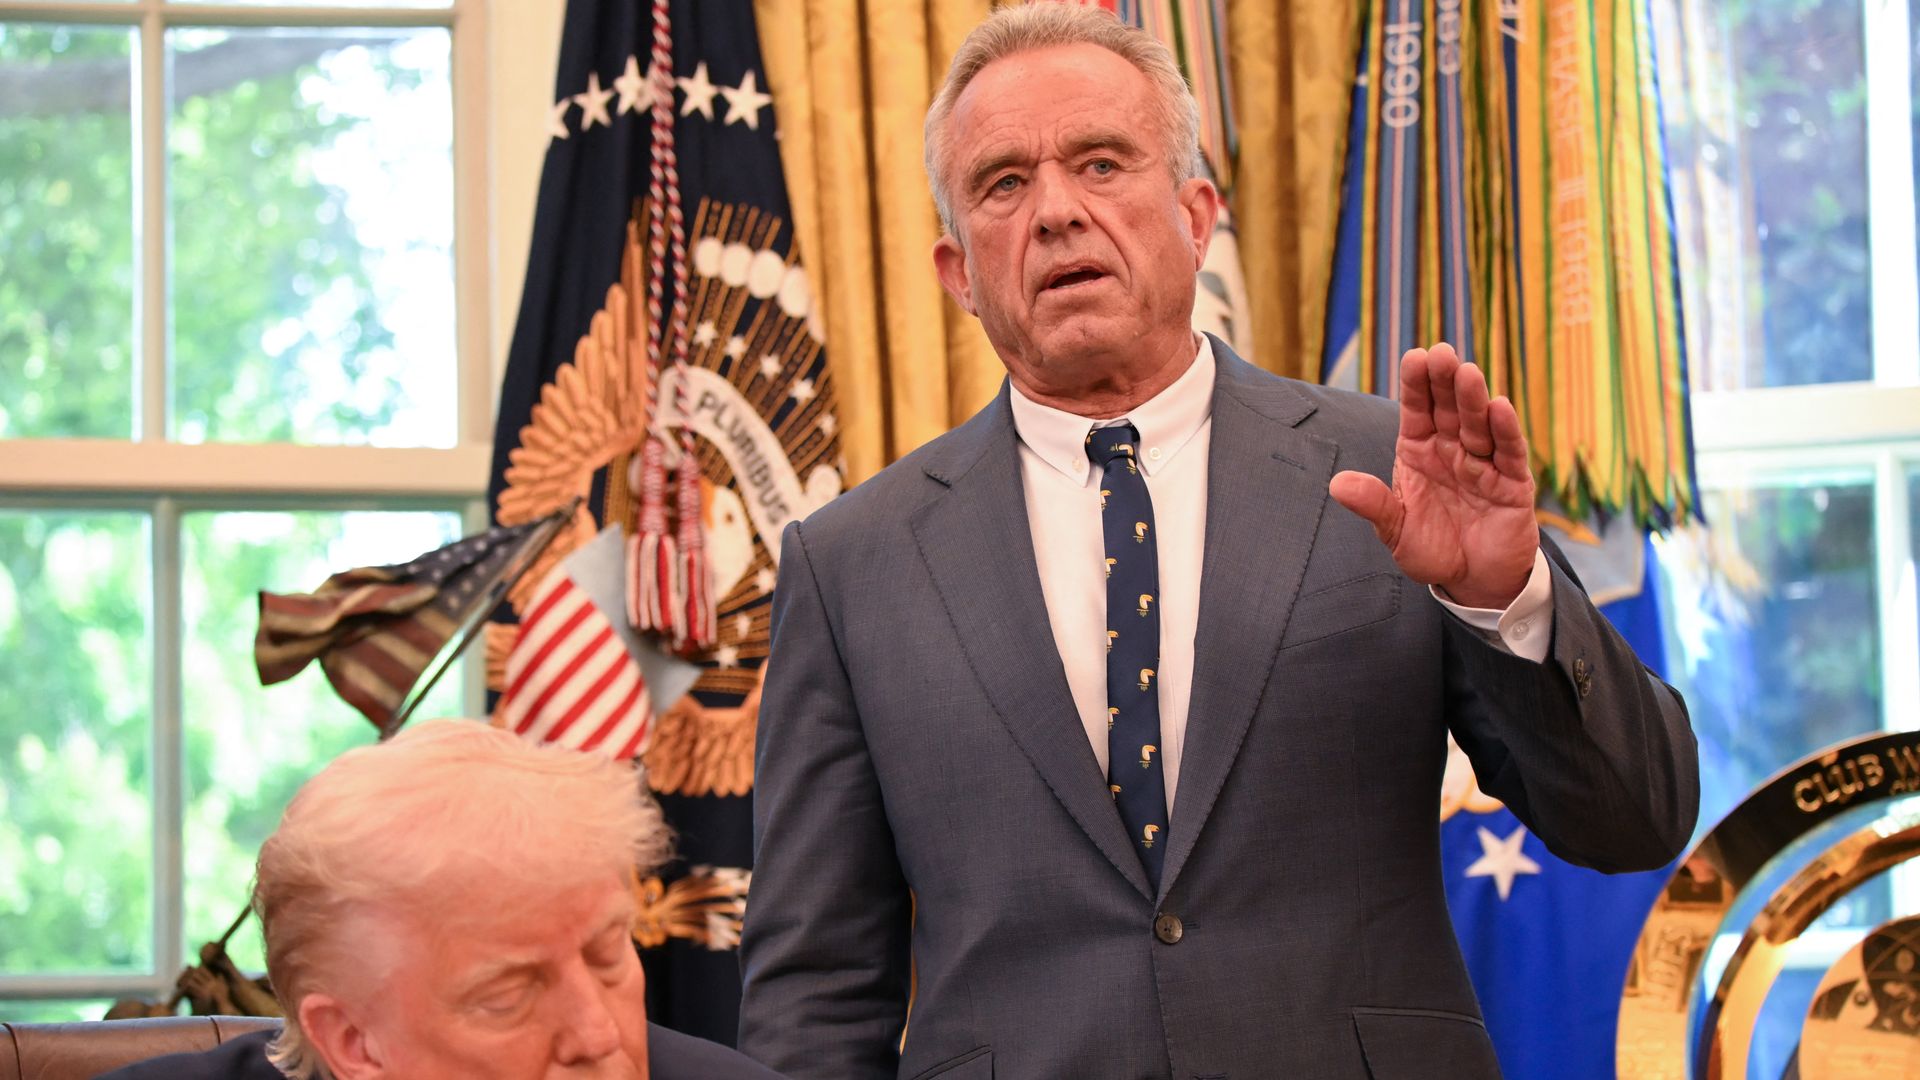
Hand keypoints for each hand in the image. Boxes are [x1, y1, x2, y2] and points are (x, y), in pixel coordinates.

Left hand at [1329, 343, 1537, 609]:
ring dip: (1474, 400)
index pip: (1417, 411)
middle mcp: (1451, 450)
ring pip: (1479, 425)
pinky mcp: (1512, 483)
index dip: (1417, 385)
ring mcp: (1482, 464)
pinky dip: (1505, 431)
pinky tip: (1500, 407)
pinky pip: (1509, 453)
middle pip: (1449, 409)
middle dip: (1445, 382)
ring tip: (1468, 373)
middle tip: (1443, 353)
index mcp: (1419, 452)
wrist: (1473, 582)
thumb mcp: (1395, 530)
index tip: (1414, 356)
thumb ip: (1373, 505)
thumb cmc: (1432, 549)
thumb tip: (1337, 485)